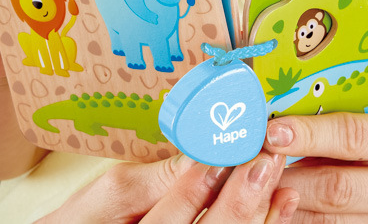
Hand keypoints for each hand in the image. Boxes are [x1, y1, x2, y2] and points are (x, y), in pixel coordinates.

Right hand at [38, 152, 297, 223]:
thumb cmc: (85, 223)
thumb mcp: (109, 196)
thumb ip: (154, 178)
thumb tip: (198, 153)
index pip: (173, 216)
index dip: (201, 185)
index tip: (226, 151)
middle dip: (241, 198)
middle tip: (264, 161)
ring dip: (262, 216)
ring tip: (279, 180)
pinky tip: (282, 205)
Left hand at [263, 112, 367, 221]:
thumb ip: (337, 120)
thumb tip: (277, 120)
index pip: (353, 136)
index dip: (308, 134)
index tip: (271, 133)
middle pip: (338, 187)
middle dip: (289, 176)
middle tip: (254, 165)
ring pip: (330, 220)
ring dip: (287, 202)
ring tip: (259, 186)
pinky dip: (300, 218)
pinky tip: (279, 205)